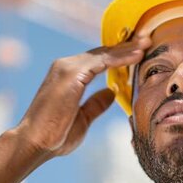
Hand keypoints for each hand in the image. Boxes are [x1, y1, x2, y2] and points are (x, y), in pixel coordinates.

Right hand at [14, 36, 150, 157]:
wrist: (34, 143)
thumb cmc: (55, 135)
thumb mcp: (83, 118)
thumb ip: (96, 104)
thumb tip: (112, 92)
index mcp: (69, 76)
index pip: (99, 60)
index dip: (120, 55)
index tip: (140, 51)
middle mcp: (66, 66)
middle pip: (102, 52)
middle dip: (126, 46)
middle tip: (148, 38)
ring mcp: (67, 68)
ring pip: (103, 53)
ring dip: (127, 48)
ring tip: (147, 43)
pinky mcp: (70, 74)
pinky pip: (101, 61)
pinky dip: (120, 57)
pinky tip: (137, 55)